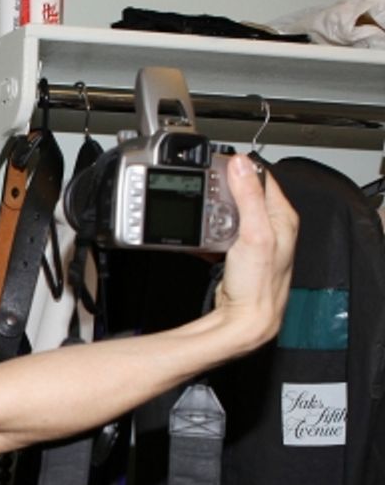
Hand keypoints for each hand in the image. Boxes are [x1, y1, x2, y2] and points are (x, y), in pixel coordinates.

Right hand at [213, 154, 298, 349]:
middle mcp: (273, 227)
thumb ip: (248, 197)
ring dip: (214, 212)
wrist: (245, 320)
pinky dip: (209, 233)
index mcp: (283, 217)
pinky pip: (221, 234)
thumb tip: (241, 165)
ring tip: (202, 212)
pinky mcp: (239, 255)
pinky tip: (201, 236)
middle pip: (245, 195)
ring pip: (231, 214)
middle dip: (224, 190)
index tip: (221, 164)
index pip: (263, 178)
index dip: (241, 169)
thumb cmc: (258, 285)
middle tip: (207, 188)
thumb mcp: (254, 233)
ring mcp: (255, 242)